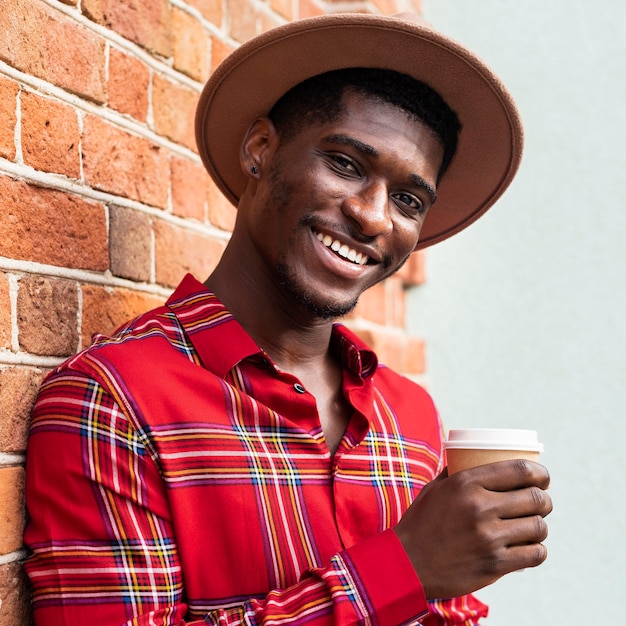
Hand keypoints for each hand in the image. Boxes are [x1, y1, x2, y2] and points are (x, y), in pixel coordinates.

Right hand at [394, 459, 551, 598]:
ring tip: (532, 526)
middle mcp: (480, 507)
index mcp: (466, 483)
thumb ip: (454, 472)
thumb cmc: (421, 523)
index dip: (540, 473)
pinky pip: (535, 555)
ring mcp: (489, 538)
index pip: (519, 470)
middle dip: (544, 500)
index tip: (543, 477)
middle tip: (540, 502)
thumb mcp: (435, 489)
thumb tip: (467, 456)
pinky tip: (529, 548)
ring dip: (540, 526)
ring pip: (539, 527)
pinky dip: (537, 550)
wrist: (407, 563)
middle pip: (535, 498)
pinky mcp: (495, 564)